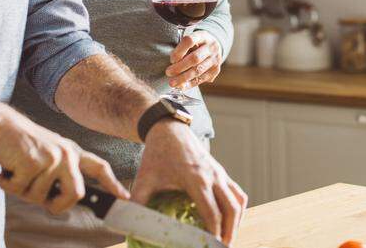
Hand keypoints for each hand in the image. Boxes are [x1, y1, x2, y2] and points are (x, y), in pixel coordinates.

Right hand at [0, 102, 127, 213]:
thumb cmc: (17, 142)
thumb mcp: (45, 154)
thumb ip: (58, 174)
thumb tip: (62, 203)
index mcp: (71, 151)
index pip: (98, 167)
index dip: (112, 184)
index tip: (124, 197)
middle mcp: (66, 154)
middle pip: (75, 194)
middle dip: (57, 205)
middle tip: (40, 199)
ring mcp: (51, 157)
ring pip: (40, 197)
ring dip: (22, 190)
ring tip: (15, 170)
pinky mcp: (33, 162)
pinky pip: (20, 190)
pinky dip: (7, 185)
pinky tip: (4, 168)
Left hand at [132, 120, 247, 243]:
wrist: (169, 129)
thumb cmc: (156, 155)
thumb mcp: (144, 179)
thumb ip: (136, 203)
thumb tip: (127, 225)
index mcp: (195, 179)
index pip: (212, 212)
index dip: (214, 233)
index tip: (211, 247)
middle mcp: (213, 176)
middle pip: (232, 210)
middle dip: (229, 233)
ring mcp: (220, 173)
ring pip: (239, 202)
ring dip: (236, 223)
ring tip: (226, 240)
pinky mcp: (222, 172)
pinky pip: (237, 193)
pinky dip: (237, 209)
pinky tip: (230, 222)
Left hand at [166, 29, 222, 89]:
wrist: (215, 47)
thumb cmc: (197, 43)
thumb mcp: (192, 39)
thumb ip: (183, 47)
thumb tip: (173, 62)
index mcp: (203, 36)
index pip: (190, 41)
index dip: (179, 50)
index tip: (171, 59)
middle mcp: (211, 47)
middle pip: (195, 58)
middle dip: (180, 67)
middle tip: (168, 72)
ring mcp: (215, 59)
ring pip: (198, 71)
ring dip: (183, 78)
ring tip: (172, 82)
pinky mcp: (215, 70)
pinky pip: (201, 79)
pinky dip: (190, 84)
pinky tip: (181, 86)